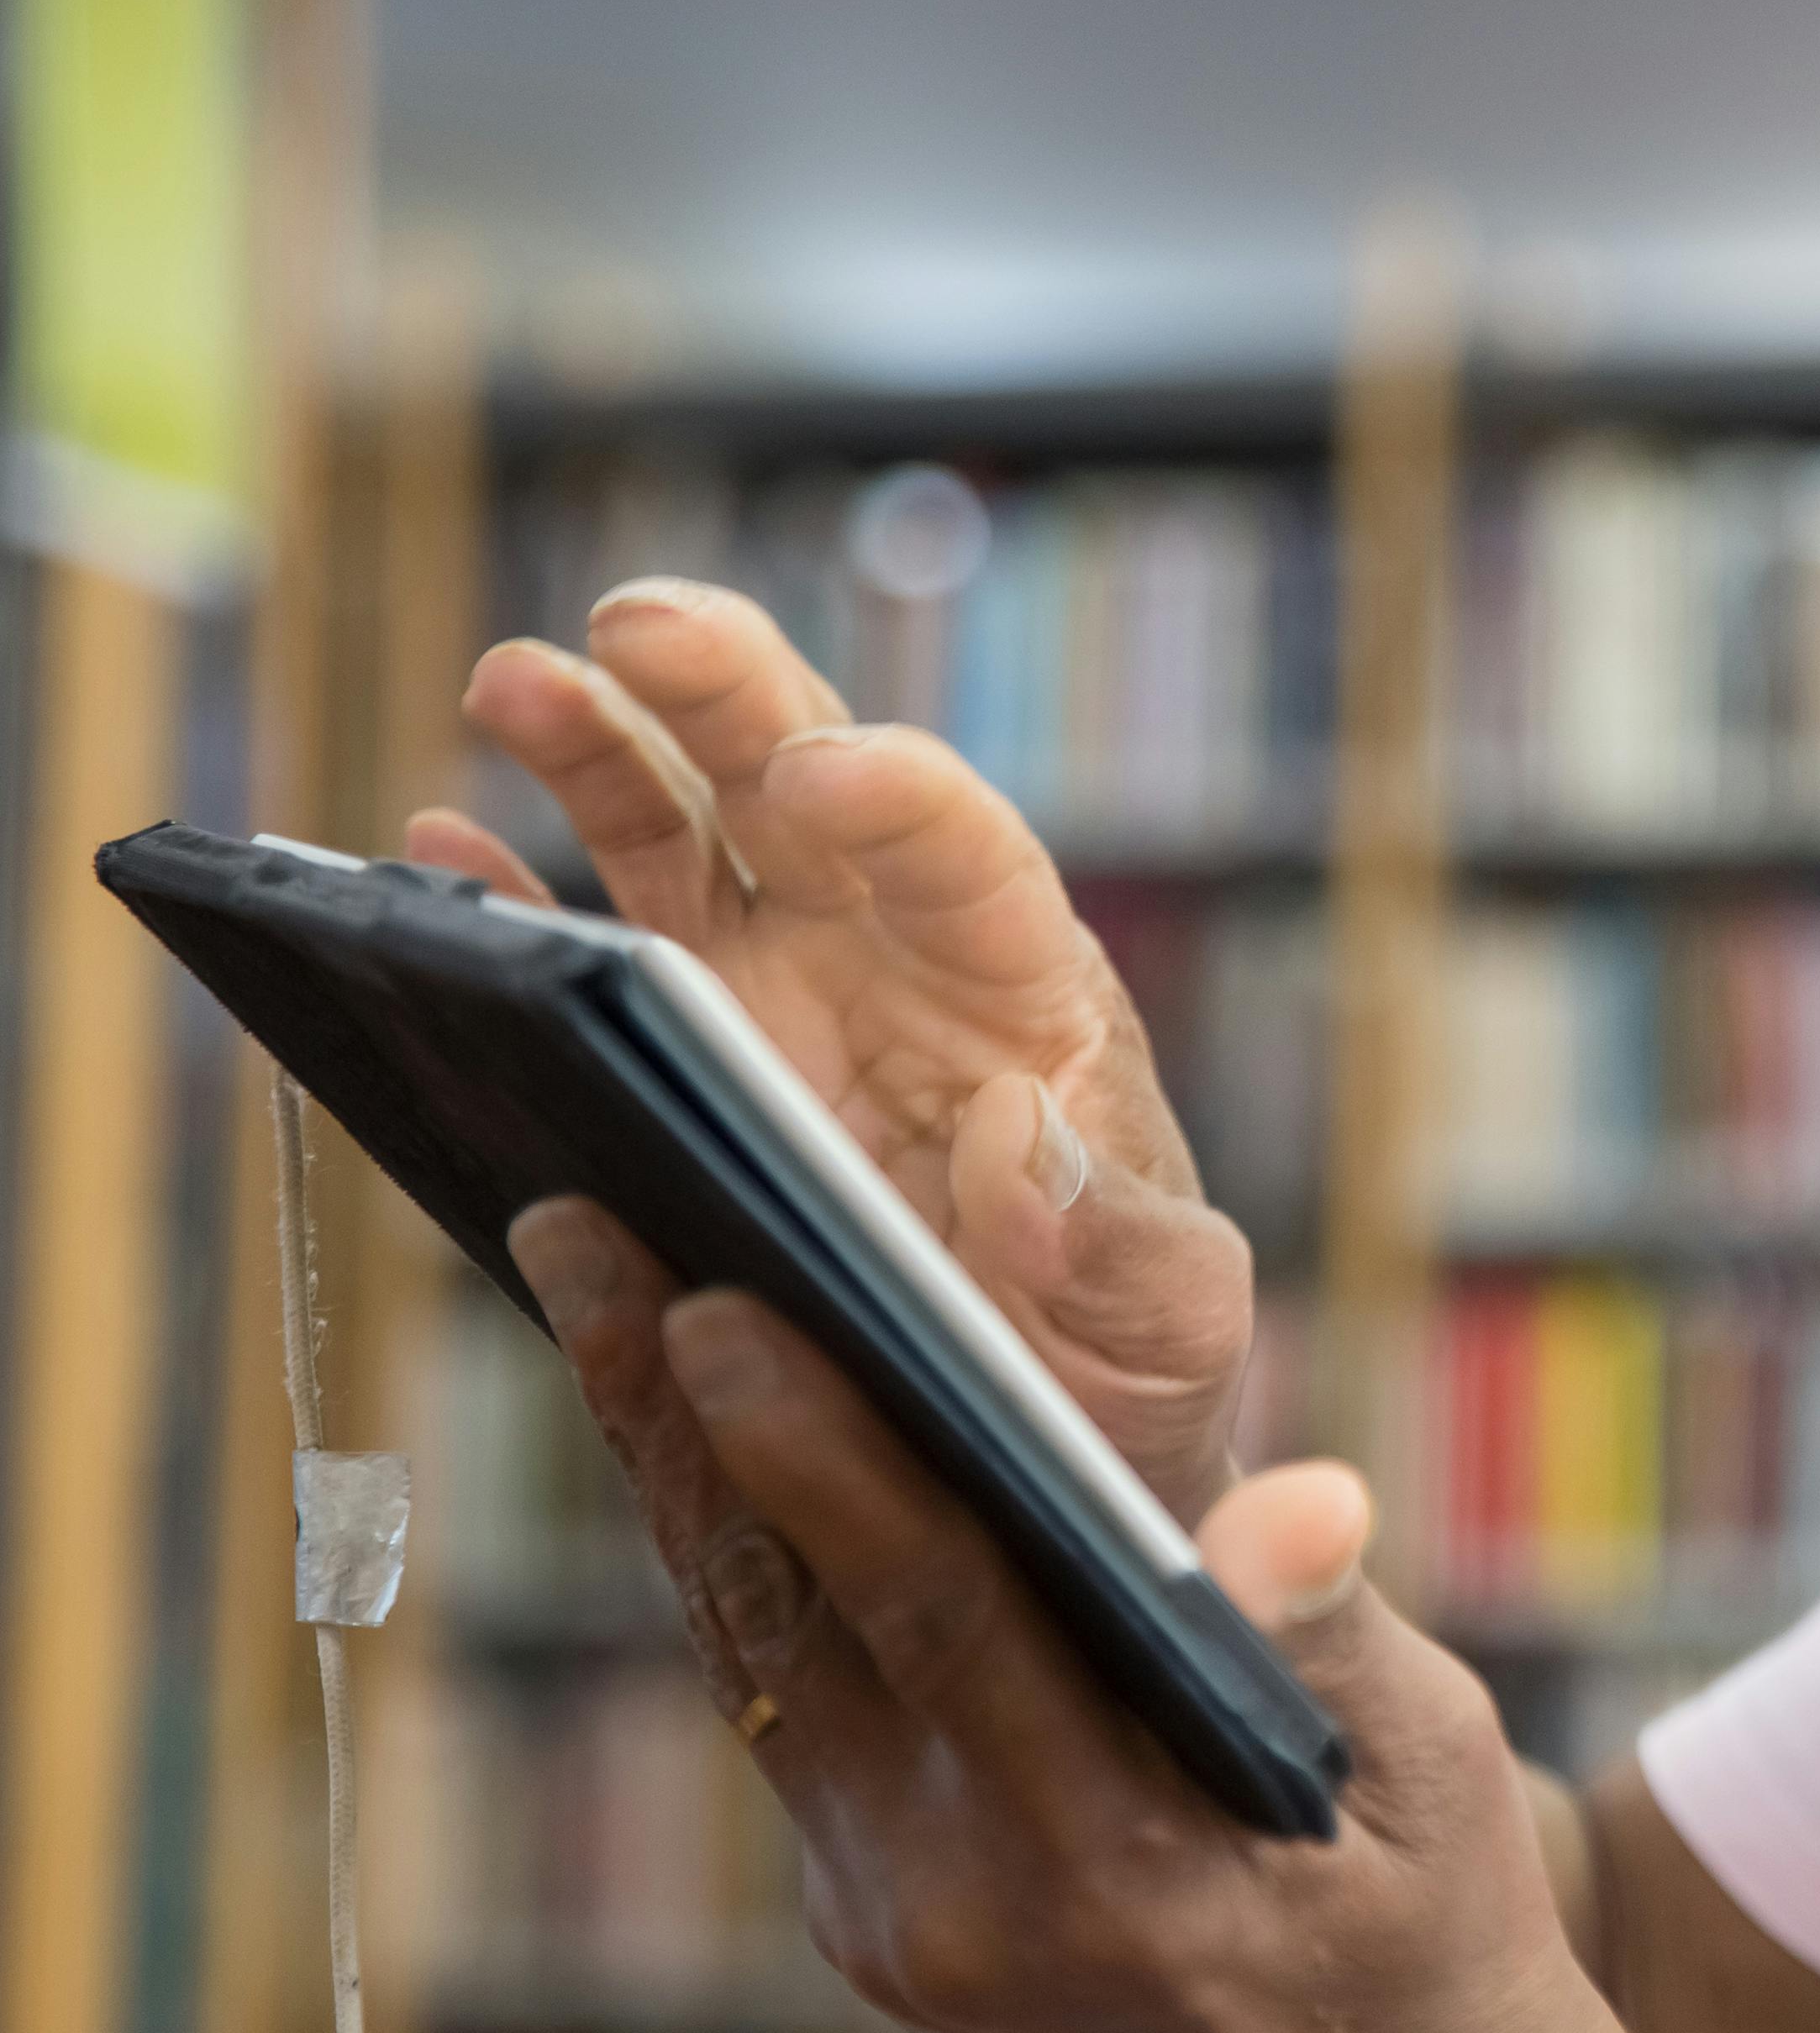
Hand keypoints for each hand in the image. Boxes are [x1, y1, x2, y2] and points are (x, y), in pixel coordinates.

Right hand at [413, 579, 1252, 1502]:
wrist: (1035, 1408)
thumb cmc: (1125, 1346)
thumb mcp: (1169, 1319)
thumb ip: (1122, 1248)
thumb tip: (1019, 1141)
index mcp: (1021, 988)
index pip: (969, 856)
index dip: (902, 799)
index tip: (825, 771)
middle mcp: (889, 951)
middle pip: (805, 782)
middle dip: (727, 689)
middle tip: (642, 623)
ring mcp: (775, 986)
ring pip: (681, 826)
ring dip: (597, 743)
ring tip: (513, 678)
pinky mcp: (685, 1043)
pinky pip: (588, 942)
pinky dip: (513, 893)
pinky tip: (437, 839)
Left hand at [506, 1195, 1602, 2032]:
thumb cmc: (1443, 1944)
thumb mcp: (1435, 1780)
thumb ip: (1327, 1636)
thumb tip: (1293, 1505)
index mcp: (1110, 1863)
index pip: (935, 1611)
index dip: (819, 1449)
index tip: (707, 1303)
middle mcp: (961, 1899)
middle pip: (784, 1614)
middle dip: (669, 1412)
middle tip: (578, 1223)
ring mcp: (898, 1917)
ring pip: (756, 1652)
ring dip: (675, 1467)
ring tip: (594, 1282)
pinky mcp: (880, 1914)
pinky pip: (792, 1701)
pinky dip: (746, 1549)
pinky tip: (706, 1424)